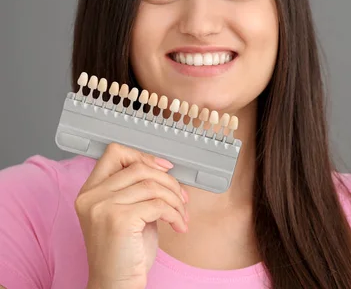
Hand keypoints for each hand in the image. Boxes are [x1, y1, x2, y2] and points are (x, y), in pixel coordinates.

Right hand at [75, 143, 188, 288]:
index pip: (114, 153)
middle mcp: (91, 196)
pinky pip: (159, 205)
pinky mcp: (119, 220)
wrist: (115, 284)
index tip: (165, 168)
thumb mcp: (128, 212)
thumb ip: (137, 190)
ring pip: (152, 186)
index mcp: (90, 191)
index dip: (143, 156)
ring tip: (181, 215)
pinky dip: (175, 214)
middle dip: (169, 181)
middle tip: (181, 198)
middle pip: (139, 167)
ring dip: (175, 200)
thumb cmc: (124, 252)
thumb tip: (165, 170)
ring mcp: (103, 207)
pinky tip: (178, 226)